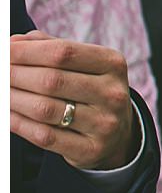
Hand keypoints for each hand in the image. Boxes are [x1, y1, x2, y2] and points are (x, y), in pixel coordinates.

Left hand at [10, 32, 137, 170]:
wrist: (118, 134)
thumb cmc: (90, 90)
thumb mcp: (84, 64)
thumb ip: (50, 48)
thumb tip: (12, 44)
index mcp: (112, 63)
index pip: (63, 52)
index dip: (27, 51)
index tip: (4, 50)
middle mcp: (112, 92)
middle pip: (51, 80)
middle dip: (15, 75)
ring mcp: (104, 123)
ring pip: (44, 109)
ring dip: (12, 99)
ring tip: (0, 91)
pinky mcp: (91, 149)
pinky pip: (44, 136)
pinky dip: (18, 123)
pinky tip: (6, 114)